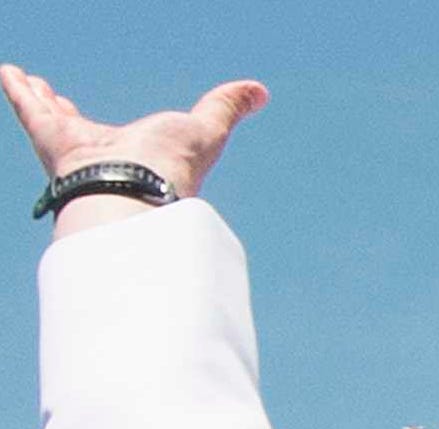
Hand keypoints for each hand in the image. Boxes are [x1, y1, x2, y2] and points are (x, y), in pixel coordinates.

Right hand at [1, 64, 265, 192]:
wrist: (141, 192)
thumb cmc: (174, 167)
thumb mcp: (207, 129)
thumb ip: (226, 108)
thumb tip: (260, 92)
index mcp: (131, 153)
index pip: (109, 135)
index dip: (101, 124)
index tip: (93, 117)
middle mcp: (99, 154)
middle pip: (73, 125)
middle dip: (59, 109)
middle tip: (47, 94)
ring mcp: (73, 148)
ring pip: (47, 115)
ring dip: (34, 96)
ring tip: (20, 79)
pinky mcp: (53, 137)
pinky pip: (28, 107)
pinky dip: (17, 89)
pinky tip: (6, 72)